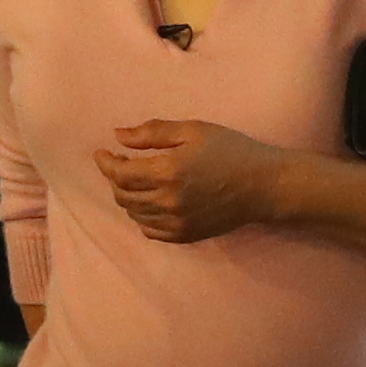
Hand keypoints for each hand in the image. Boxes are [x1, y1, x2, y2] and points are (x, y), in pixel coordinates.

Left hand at [95, 117, 300, 244]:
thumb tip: (118, 136)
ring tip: (133, 181)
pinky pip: (151, 230)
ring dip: (126, 196)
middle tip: (120, 162)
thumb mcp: (192, 130)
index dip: (105, 163)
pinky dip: (142, 217)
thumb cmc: (231, 150)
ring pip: (134, 214)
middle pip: (123, 195)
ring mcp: (176, 222)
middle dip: (114, 178)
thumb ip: (152, 132)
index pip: (119, 174)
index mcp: (167, 172)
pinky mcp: (185, 235)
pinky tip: (149, 203)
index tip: (101, 152)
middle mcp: (167, 202)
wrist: (264, 185)